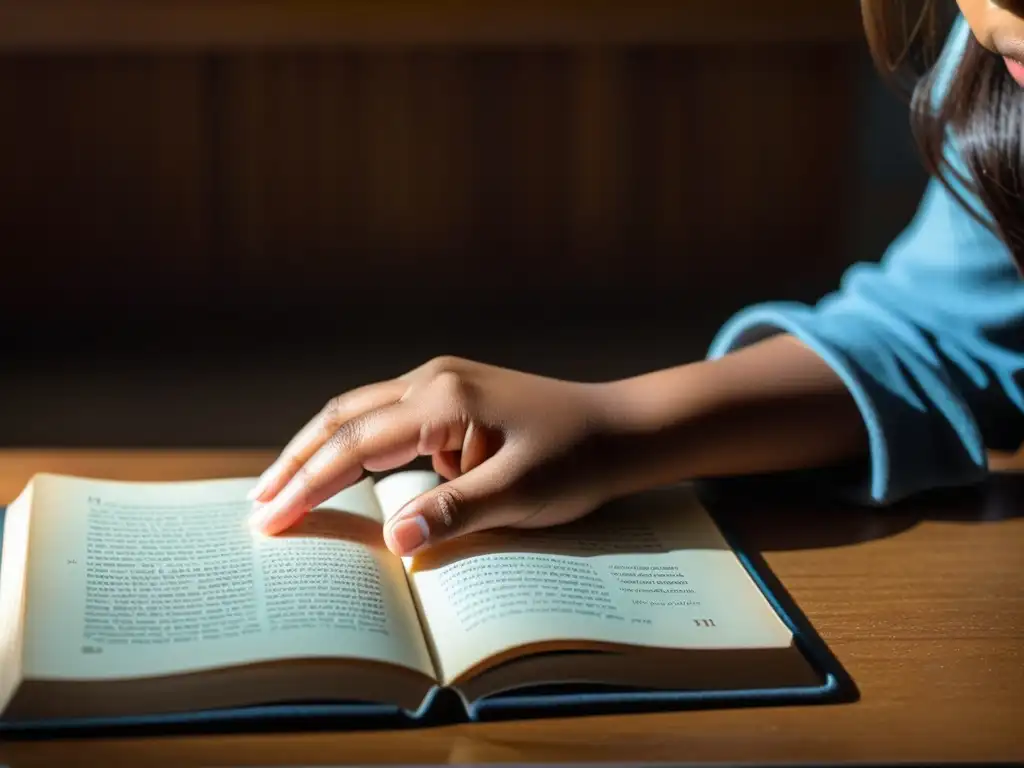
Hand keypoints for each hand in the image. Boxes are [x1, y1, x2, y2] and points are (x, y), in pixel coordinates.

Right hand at [247, 356, 619, 555]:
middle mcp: (433, 379)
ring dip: (322, 450)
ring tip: (284, 489)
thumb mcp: (520, 493)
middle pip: (343, 417)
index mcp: (445, 399)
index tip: (270, 519)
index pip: (357, 444)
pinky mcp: (451, 395)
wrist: (620, 427)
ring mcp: (441, 382)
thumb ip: (455, 513)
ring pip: (360, 412)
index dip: (309, 483)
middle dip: (298, 462)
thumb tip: (393, 542)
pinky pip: (388, 418)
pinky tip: (345, 473)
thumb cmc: (577, 458)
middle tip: (258, 506)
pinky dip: (357, 447)